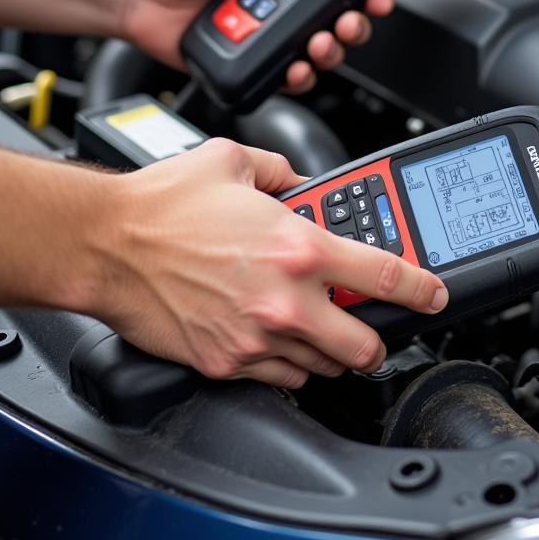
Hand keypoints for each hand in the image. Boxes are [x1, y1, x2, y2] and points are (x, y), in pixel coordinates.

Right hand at [95, 139, 447, 386]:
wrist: (104, 244)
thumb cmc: (164, 203)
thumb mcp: (236, 160)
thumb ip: (283, 171)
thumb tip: (300, 182)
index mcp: (299, 247)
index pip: (386, 277)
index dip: (422, 290)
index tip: (434, 296)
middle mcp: (285, 299)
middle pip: (364, 344)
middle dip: (378, 338)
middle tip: (373, 324)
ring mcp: (256, 338)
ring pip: (323, 366)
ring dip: (332, 350)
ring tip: (322, 327)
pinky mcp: (226, 363)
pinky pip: (280, 379)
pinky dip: (291, 365)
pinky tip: (281, 340)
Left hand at [122, 0, 393, 91]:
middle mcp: (285, 2)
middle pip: (340, 20)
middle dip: (355, 24)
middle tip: (349, 22)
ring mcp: (271, 34)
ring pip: (320, 51)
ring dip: (330, 51)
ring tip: (319, 44)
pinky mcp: (255, 61)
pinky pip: (289, 76)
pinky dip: (299, 77)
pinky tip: (296, 68)